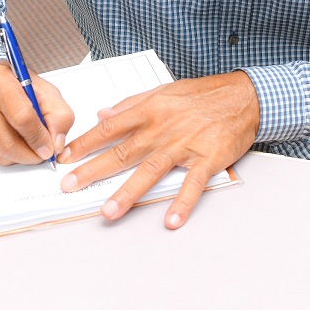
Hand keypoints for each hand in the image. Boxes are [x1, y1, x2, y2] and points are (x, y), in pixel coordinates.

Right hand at [0, 61, 74, 165]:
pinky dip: (4, 153)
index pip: (21, 117)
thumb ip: (58, 114)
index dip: (38, 138)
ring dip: (19, 157)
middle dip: (30, 155)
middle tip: (42, 155)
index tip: (50, 148)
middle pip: (6, 143)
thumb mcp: (44, 89)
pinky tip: (10, 138)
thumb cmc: (13, 81)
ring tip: (29, 145)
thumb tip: (56, 144)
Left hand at [57, 71, 259, 229]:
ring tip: (109, 211)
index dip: (85, 143)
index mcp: (150, 110)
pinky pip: (192, 184)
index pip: (109, 128)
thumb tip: (103, 114)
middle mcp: (163, 128)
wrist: (243, 96)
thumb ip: (131, 103)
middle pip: (123, 151)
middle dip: (93, 170)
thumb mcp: (163, 90)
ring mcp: (185, 144)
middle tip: (70, 186)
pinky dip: (183, 202)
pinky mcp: (207, 159)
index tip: (65, 158)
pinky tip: (171, 220)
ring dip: (129, 192)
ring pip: (151, 170)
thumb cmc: (204, 94)